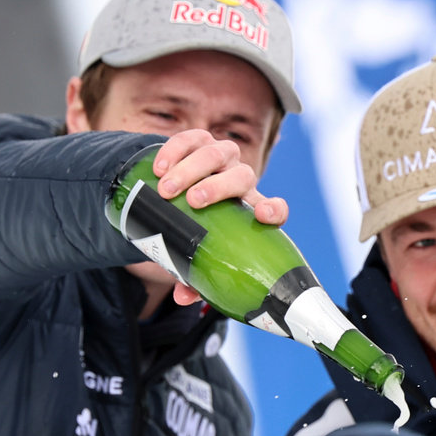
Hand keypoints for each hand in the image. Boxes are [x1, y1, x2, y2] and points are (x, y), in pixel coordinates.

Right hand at [150, 129, 288, 304]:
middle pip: (242, 177)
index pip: (275, 208)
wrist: (174, 190)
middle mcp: (240, 181)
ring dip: (192, 169)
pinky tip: (160, 167)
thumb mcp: (197, 250)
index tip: (264, 217)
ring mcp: (222, 158)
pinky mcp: (198, 141)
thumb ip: (194, 275)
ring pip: (216, 154)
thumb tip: (183, 297)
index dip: (274, 211)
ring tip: (167, 189)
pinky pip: (191, 139)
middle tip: (193, 201)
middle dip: (217, 187)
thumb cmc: (195, 227)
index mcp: (250, 209)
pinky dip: (175, 150)